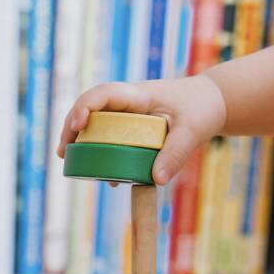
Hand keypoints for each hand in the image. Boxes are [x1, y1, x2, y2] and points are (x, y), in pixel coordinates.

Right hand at [57, 74, 226, 185]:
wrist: (210, 103)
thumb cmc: (201, 109)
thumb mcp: (191, 132)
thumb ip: (175, 154)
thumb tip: (156, 180)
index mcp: (138, 95)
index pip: (104, 94)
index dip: (86, 106)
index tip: (77, 124)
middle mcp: (127, 102)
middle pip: (90, 108)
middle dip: (71, 127)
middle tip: (62, 151)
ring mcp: (127, 114)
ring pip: (95, 123)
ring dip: (80, 140)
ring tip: (68, 160)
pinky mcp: (131, 128)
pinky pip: (109, 137)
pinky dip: (101, 152)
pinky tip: (102, 176)